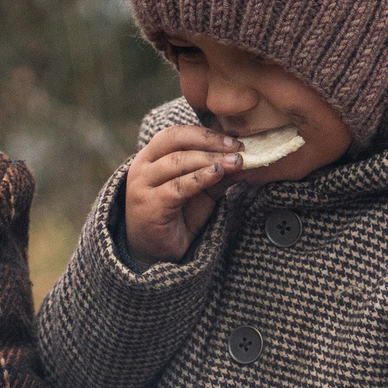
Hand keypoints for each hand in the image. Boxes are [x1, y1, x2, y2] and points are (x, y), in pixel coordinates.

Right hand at [123, 125, 242, 262]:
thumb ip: (217, 174)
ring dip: (210, 159)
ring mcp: (143, 186)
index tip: (233, 141)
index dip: (205, 134)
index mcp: (151, 157)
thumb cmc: (175, 217)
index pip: (176, 134)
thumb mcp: (201, 192)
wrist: (155, 253)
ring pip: (178, 162)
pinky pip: (178, 187)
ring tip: (235, 162)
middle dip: (210, 142)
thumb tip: (245, 160)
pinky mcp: (150, 205)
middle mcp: (142, 166)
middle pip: (176, 141)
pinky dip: (200, 178)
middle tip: (238, 148)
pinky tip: (217, 174)